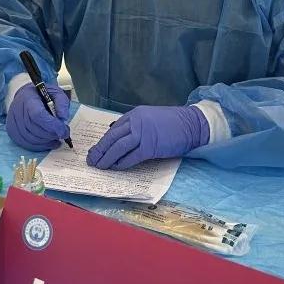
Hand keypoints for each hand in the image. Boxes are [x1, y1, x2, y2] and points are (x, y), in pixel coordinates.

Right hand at [6, 83, 69, 150]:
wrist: (26, 95)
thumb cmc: (42, 95)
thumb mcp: (56, 93)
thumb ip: (62, 103)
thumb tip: (63, 118)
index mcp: (28, 98)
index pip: (37, 114)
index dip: (51, 125)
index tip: (64, 131)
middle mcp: (17, 110)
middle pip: (33, 128)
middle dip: (51, 134)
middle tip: (63, 134)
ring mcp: (13, 121)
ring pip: (29, 138)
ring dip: (46, 141)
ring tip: (57, 138)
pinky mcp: (12, 131)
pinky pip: (25, 143)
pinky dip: (39, 146)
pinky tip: (49, 143)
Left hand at [87, 105, 208, 169]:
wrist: (192, 124)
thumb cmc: (174, 123)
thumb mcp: (151, 119)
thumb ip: (137, 127)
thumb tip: (122, 139)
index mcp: (135, 114)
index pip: (114, 129)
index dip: (104, 141)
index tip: (96, 149)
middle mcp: (136, 122)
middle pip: (112, 138)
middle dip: (100, 150)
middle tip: (91, 160)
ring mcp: (143, 134)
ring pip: (118, 147)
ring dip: (107, 158)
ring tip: (100, 166)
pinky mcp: (150, 146)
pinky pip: (131, 157)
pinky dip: (121, 163)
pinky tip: (115, 168)